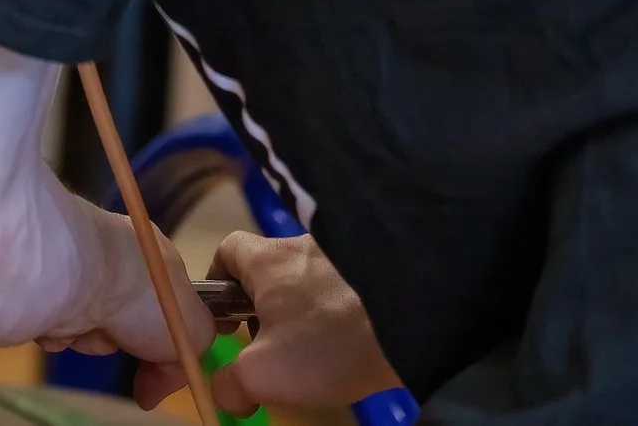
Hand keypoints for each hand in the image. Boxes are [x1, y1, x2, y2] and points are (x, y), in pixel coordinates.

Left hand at [30, 208, 217, 371]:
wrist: (76, 272)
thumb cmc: (143, 296)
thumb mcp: (194, 329)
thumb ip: (189, 355)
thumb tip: (153, 388)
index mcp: (148, 253)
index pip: (154, 301)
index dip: (155, 333)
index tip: (152, 352)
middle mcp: (108, 255)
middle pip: (118, 320)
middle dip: (117, 340)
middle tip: (119, 339)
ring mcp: (71, 267)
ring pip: (85, 327)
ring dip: (88, 339)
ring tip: (85, 326)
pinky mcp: (39, 283)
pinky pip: (52, 323)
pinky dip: (58, 333)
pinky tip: (58, 322)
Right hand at [133, 232, 401, 412]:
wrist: (416, 324)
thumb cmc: (328, 340)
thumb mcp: (266, 374)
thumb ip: (232, 384)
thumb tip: (224, 393)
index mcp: (267, 258)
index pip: (228, 249)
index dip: (221, 281)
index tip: (230, 315)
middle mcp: (303, 245)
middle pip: (271, 269)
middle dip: (269, 305)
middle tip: (277, 343)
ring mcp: (345, 254)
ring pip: (312, 279)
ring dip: (310, 308)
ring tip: (324, 346)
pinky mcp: (380, 269)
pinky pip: (349, 286)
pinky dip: (345, 310)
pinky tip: (355, 340)